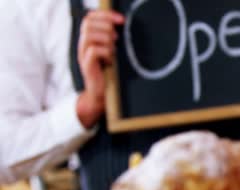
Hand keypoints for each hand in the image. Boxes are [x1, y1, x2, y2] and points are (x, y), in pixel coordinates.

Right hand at [76, 10, 123, 128]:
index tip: (122, 20)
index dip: (105, 15)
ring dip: (106, 39)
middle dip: (106, 25)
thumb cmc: (110, 73)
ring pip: (89, 35)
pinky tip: (111, 60)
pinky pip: (93, 51)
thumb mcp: (113, 53)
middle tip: (117, 37)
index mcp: (89, 39)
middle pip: (88, 23)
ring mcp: (83, 55)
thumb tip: (126, 25)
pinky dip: (105, 52)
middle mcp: (83, 45)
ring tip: (114, 49)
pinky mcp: (86, 66)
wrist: (102, 95)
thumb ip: (114, 40)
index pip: (90, 17)